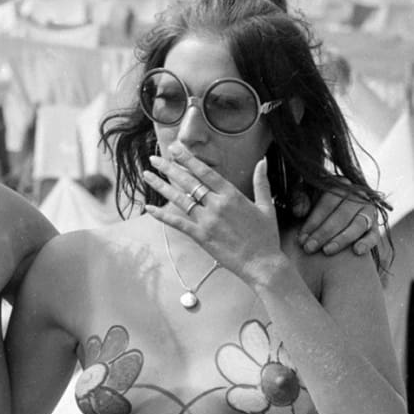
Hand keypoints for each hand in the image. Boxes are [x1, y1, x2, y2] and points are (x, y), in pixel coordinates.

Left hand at [142, 146, 281, 284]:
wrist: (262, 264)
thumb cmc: (265, 236)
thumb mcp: (266, 206)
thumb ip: (261, 182)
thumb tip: (263, 161)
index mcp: (232, 195)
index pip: (206, 172)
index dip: (188, 159)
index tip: (175, 149)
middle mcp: (217, 205)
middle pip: (188, 182)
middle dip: (169, 168)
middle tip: (155, 158)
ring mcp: (207, 221)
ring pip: (180, 199)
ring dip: (161, 186)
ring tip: (147, 176)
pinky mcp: (201, 236)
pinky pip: (178, 223)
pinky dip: (163, 216)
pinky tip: (149, 209)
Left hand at [291, 185, 380, 255]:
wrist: (327, 224)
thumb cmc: (310, 209)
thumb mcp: (302, 199)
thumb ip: (298, 199)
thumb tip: (299, 211)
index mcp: (338, 184)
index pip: (327, 200)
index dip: (314, 220)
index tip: (302, 237)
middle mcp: (356, 194)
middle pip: (342, 213)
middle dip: (324, 232)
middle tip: (309, 247)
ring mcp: (367, 209)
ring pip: (358, 223)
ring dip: (342, 239)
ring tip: (327, 251)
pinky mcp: (374, 226)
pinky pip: (374, 235)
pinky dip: (367, 242)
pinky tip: (356, 251)